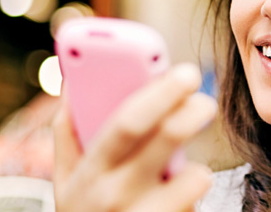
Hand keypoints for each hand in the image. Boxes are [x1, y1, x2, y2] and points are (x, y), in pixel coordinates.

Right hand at [53, 63, 216, 211]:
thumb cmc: (83, 210)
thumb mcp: (65, 177)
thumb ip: (67, 130)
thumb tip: (73, 80)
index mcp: (91, 169)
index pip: (127, 122)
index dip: (158, 93)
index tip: (182, 72)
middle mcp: (116, 194)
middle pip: (165, 140)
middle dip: (190, 112)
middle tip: (205, 98)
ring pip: (191, 180)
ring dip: (199, 165)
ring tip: (192, 167)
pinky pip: (194, 207)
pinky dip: (194, 193)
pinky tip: (182, 191)